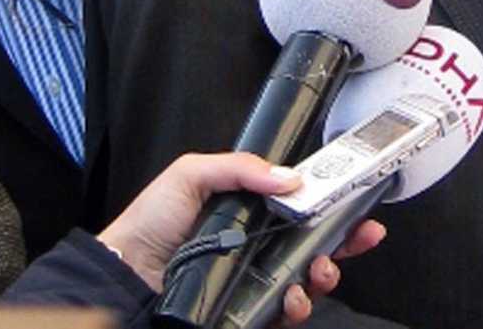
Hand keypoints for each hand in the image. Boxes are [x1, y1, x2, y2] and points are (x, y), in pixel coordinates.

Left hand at [97, 151, 385, 320]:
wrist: (123, 274)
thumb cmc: (151, 221)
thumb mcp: (192, 174)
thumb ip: (241, 169)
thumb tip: (291, 178)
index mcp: (250, 213)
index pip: (302, 209)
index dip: (333, 207)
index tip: (360, 204)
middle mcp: (257, 248)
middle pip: (314, 246)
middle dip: (343, 244)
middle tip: (358, 239)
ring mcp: (252, 282)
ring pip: (305, 281)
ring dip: (323, 275)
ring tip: (320, 271)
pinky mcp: (243, 312)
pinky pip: (281, 312)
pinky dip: (296, 306)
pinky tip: (294, 298)